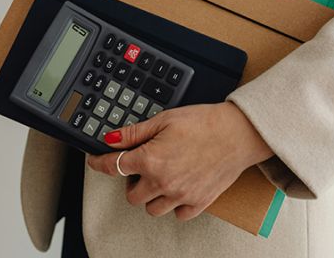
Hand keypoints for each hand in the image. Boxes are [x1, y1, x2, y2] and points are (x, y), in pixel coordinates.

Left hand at [87, 101, 273, 220]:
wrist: (238, 133)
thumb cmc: (204, 123)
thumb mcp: (164, 120)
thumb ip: (134, 133)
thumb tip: (110, 139)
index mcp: (150, 160)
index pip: (114, 167)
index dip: (99, 163)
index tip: (95, 161)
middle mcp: (163, 183)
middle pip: (131, 195)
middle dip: (130, 181)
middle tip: (140, 167)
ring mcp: (181, 196)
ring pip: (151, 209)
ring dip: (150, 195)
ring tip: (159, 177)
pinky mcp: (199, 202)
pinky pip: (177, 214)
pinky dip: (173, 205)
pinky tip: (177, 188)